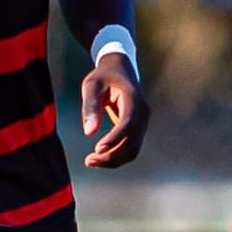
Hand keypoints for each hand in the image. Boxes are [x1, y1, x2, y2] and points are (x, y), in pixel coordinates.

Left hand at [80, 54, 149, 168]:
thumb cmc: (103, 77)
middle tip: (88, 161)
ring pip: (133, 149)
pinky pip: (131, 148)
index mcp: (132, 98)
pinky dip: (117, 156)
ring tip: (91, 161)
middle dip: (111, 155)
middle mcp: (143, 112)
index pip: (127, 123)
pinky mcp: (139, 129)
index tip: (97, 149)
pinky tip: (100, 156)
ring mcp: (143, 122)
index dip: (114, 138)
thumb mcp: (92, 86)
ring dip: (114, 160)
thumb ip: (90, 106)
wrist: (120, 70)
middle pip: (132, 142)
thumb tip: (89, 133)